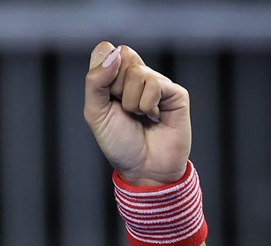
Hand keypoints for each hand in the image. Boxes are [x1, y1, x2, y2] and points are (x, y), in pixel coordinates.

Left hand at [84, 42, 190, 185]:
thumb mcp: (95, 114)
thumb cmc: (119, 143)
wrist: (143, 168)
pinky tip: (154, 118)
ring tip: (139, 117)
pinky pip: (154, 85)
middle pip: (123, 55)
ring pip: (137, 73)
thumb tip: (113, 53)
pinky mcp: (175, 93)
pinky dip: (147, 106)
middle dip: (116, 87)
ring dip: (131, 102)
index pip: (106, 51)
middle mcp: (137, 76)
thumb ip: (95, 82)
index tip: (106, 97)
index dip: (102, 72)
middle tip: (123, 110)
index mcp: (115, 78)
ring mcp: (157, 83)